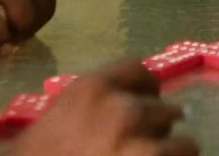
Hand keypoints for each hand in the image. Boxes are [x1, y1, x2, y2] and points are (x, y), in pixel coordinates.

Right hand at [11, 58, 196, 155]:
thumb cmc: (37, 154)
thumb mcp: (58, 116)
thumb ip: (92, 105)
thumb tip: (123, 107)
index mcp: (92, 88)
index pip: (139, 70)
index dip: (147, 88)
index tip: (147, 102)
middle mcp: (121, 108)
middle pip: (162, 108)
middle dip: (159, 125)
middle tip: (152, 139)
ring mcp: (138, 141)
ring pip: (182, 141)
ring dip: (175, 151)